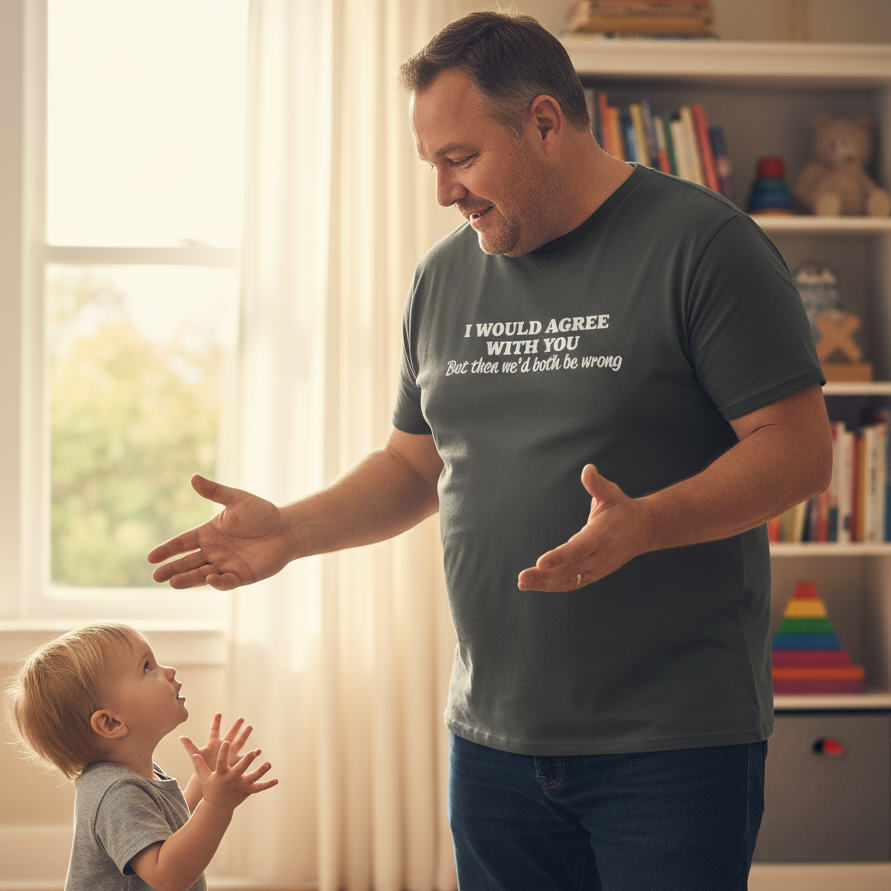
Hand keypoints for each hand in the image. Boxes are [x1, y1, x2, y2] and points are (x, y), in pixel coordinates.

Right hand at [147, 475, 297, 590]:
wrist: (287, 529)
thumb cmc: (263, 513)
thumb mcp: (237, 500)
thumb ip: (215, 492)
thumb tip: (194, 478)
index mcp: (209, 533)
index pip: (182, 543)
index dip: (167, 550)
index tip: (151, 557)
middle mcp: (214, 551)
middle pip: (187, 562)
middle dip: (172, 569)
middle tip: (156, 576)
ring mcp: (226, 565)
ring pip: (201, 574)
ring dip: (188, 579)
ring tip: (173, 583)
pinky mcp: (241, 576)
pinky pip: (225, 581)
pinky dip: (217, 581)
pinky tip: (210, 577)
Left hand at [180, 714, 252, 772]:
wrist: (207, 781)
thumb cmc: (201, 768)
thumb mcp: (195, 756)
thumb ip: (189, 746)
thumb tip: (180, 736)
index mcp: (213, 744)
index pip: (214, 731)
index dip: (216, 723)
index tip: (218, 714)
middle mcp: (223, 746)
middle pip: (230, 734)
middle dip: (235, 726)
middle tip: (241, 719)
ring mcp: (230, 753)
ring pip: (239, 742)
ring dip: (244, 735)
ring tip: (250, 727)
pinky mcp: (235, 761)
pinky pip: (244, 756)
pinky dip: (251, 753)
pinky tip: (258, 751)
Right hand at [189, 740, 277, 811]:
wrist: (216, 808)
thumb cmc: (211, 789)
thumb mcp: (205, 777)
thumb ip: (201, 765)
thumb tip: (194, 754)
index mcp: (220, 774)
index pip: (221, 761)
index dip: (223, 752)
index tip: (225, 742)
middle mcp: (231, 780)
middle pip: (240, 769)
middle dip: (246, 761)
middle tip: (253, 752)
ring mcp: (240, 786)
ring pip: (252, 778)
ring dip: (260, 771)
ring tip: (268, 764)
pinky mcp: (246, 791)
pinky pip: (258, 788)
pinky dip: (267, 784)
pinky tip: (276, 780)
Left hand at [517, 464, 653, 591]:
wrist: (643, 530)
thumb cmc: (622, 509)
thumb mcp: (611, 493)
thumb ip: (597, 484)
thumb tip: (588, 469)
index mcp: (601, 536)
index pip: (577, 549)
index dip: (559, 557)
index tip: (540, 562)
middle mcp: (599, 556)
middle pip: (569, 569)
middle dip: (544, 575)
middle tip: (521, 577)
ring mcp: (597, 569)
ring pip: (569, 580)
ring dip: (545, 584)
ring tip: (522, 583)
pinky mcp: (594, 574)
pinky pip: (572, 583)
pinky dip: (553, 586)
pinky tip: (535, 584)